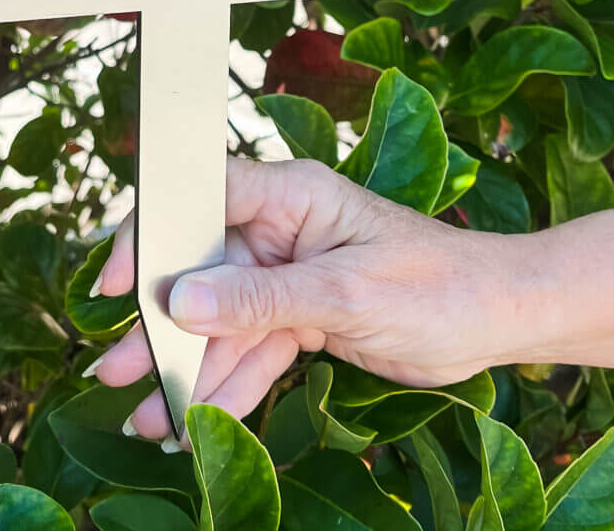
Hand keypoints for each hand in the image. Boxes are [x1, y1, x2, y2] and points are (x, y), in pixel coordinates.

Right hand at [88, 156, 508, 443]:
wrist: (499, 322)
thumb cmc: (438, 285)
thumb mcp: (344, 292)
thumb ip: (261, 298)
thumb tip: (181, 299)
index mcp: (290, 195)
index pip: (201, 198)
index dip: (152, 235)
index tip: (116, 284)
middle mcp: (281, 229)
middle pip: (202, 273)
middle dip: (160, 326)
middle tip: (115, 372)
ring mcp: (288, 275)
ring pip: (223, 322)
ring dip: (188, 369)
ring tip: (149, 418)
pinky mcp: (301, 315)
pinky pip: (253, 350)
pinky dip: (229, 386)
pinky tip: (197, 419)